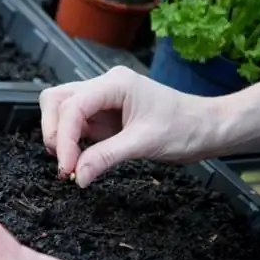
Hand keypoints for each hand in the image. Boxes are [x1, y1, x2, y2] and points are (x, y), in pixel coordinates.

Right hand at [39, 66, 214, 187]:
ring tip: (71, 165)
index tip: (66, 167)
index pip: (73, 105)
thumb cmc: (184, 128)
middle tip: (65, 165)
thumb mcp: (145, 144)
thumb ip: (107, 157)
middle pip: (57, 100)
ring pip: (61, 110)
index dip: (63, 137)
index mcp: (115, 84)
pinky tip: (80, 162)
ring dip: (59, 137)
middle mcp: (104, 87)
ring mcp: (102, 101)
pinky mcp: (104, 117)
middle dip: (53, 132)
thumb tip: (78, 176)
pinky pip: (76, 126)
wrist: (206, 129)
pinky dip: (71, 143)